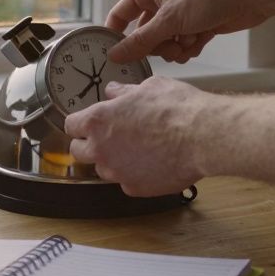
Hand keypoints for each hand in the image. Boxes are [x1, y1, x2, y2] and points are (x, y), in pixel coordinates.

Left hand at [63, 77, 217, 196]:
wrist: (203, 136)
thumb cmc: (178, 108)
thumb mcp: (148, 87)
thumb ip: (124, 92)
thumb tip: (114, 92)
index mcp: (99, 121)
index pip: (71, 125)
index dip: (80, 123)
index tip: (87, 123)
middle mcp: (102, 149)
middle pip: (79, 151)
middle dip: (89, 144)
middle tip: (108, 137)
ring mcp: (117, 172)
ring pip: (102, 169)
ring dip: (111, 160)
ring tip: (134, 149)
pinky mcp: (135, 188)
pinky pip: (125, 182)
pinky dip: (133, 174)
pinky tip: (150, 162)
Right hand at [107, 0, 265, 63]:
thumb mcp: (168, 21)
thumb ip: (140, 42)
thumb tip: (115, 54)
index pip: (120, 15)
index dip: (116, 36)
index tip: (115, 56)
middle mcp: (160, 0)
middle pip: (144, 35)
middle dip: (157, 46)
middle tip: (170, 46)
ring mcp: (178, 13)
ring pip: (164, 43)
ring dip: (175, 49)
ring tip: (188, 41)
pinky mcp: (195, 24)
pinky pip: (182, 45)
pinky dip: (189, 48)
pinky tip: (200, 40)